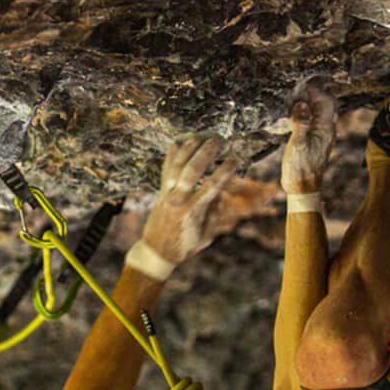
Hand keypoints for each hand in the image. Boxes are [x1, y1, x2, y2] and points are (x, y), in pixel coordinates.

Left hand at [140, 135, 242, 267]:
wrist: (156, 252)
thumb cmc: (184, 247)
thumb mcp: (205, 237)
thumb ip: (214, 216)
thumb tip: (220, 196)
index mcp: (192, 212)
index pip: (211, 187)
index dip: (223, 172)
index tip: (234, 161)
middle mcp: (177, 200)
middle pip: (192, 171)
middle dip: (205, 153)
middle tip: (216, 140)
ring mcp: (166, 195)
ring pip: (176, 167)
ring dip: (188, 150)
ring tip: (198, 136)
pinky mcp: (160, 192)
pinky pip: (165, 170)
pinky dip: (171, 156)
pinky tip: (177, 143)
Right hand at [280, 81, 338, 195]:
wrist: (303, 188)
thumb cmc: (300, 167)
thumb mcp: (297, 144)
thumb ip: (300, 123)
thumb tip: (301, 104)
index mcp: (325, 129)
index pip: (326, 102)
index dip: (316, 90)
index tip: (303, 83)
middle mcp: (327, 130)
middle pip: (328, 105)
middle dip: (319, 92)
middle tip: (305, 83)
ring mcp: (322, 136)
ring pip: (322, 113)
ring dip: (314, 102)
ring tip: (302, 94)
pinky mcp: (315, 141)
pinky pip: (316, 121)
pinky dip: (309, 112)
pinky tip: (299, 112)